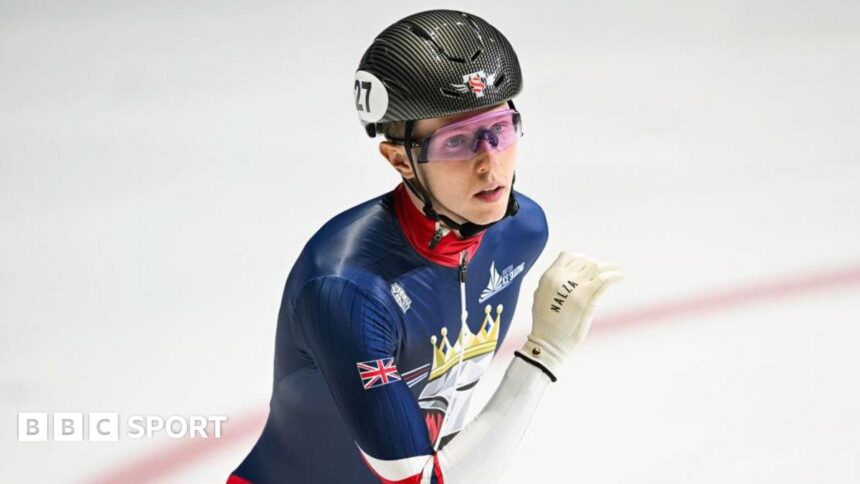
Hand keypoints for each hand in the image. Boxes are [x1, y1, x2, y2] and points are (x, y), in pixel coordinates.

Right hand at [516, 251, 623, 380]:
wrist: (547, 344)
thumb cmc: (545, 323)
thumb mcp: (541, 295)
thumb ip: (553, 281)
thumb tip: (567, 272)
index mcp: (548, 276)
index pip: (568, 255)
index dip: (581, 259)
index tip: (589, 265)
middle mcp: (560, 278)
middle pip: (584, 260)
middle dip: (596, 264)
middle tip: (606, 270)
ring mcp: (573, 288)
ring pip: (596, 267)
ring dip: (608, 267)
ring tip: (616, 271)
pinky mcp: (585, 299)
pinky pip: (604, 280)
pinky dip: (614, 276)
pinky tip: (619, 277)